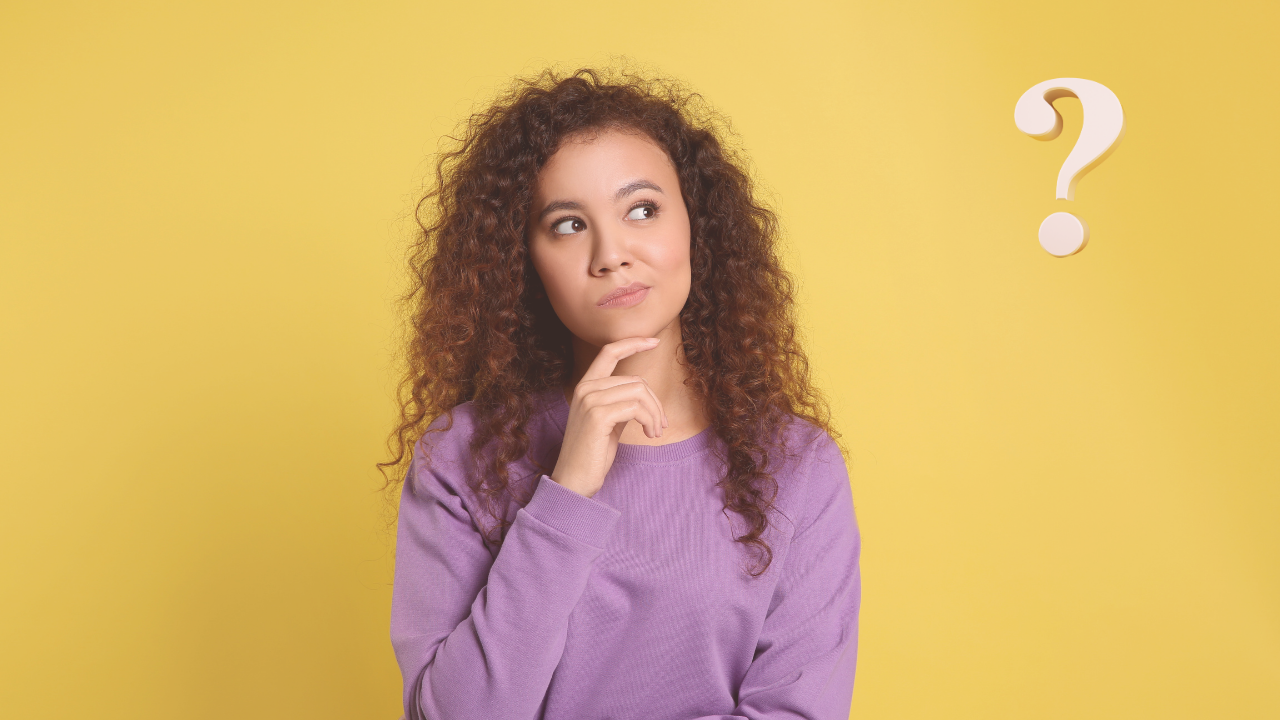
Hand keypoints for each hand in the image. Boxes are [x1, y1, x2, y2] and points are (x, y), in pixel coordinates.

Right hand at [550, 337, 669, 497]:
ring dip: (655, 413)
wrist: (574, 480)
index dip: (633, 343)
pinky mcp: (598, 415)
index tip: (655, 341)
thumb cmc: (592, 454)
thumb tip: (644, 393)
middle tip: (660, 425)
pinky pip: (637, 407)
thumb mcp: (608, 422)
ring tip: (655, 431)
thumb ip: (620, 402)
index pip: (609, 352)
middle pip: (635, 380)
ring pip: (639, 392)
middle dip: (655, 402)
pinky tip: (650, 434)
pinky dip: (650, 420)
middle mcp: (585, 388)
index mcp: (585, 386)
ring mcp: (590, 400)